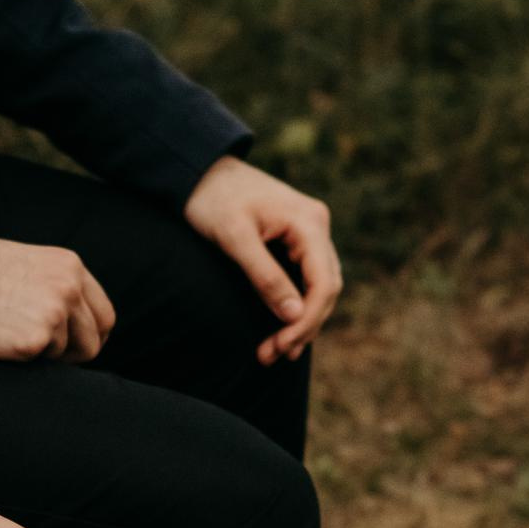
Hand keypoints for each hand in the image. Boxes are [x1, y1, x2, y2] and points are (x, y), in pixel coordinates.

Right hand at [0, 240, 115, 362]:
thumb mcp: (30, 266)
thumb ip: (57, 286)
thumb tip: (78, 320)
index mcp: (71, 268)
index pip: (104, 315)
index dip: (92, 336)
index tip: (75, 346)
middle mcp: (69, 288)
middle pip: (94, 340)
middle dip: (76, 353)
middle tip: (50, 355)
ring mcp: (55, 313)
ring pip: (70, 354)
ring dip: (48, 354)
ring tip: (17, 334)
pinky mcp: (36, 339)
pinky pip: (43, 362)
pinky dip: (26, 356)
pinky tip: (5, 337)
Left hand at [182, 155, 342, 364]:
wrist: (201, 172)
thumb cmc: (213, 200)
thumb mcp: (234, 239)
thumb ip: (265, 277)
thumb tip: (294, 316)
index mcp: (308, 222)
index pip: (323, 283)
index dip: (307, 321)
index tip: (282, 346)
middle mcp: (317, 226)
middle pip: (326, 289)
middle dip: (303, 327)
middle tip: (272, 355)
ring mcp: (310, 232)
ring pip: (320, 287)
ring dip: (301, 322)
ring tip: (274, 352)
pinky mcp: (298, 240)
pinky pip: (307, 279)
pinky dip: (296, 306)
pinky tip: (281, 330)